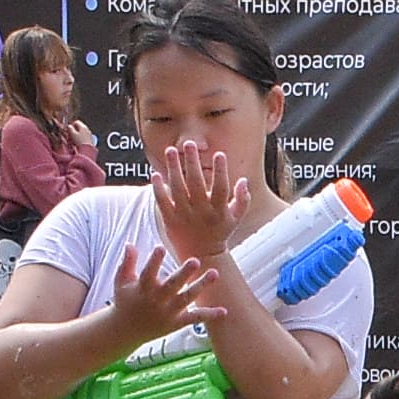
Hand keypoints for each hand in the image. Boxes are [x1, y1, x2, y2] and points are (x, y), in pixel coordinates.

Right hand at [103, 249, 209, 341]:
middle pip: (172, 285)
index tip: (160, 247)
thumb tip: (130, 244)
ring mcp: (168, 313)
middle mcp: (156, 300)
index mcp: (142, 288)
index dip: (154, 261)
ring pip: (186, 298)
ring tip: (215, 273)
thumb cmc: (124, 301)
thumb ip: (127, 263)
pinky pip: (195, 319)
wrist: (126, 331)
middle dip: (183, 273)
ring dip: (201, 286)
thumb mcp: (121, 281)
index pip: (148, 273)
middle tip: (195, 260)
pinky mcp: (176, 323)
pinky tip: (224, 311)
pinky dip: (209, 315)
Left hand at [151, 136, 242, 261]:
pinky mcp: (170, 220)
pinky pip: (163, 202)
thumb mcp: (236, 218)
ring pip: (177, 188)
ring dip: (173, 168)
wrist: (201, 255)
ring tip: (170, 150)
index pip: (221, 187)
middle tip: (189, 143)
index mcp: (219, 210)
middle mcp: (201, 212)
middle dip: (192, 162)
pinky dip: (158, 188)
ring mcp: (184, 216)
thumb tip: (243, 180)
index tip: (219, 154)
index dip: (220, 171)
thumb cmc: (220, 233)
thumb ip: (242, 199)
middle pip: (196, 183)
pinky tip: (155, 174)